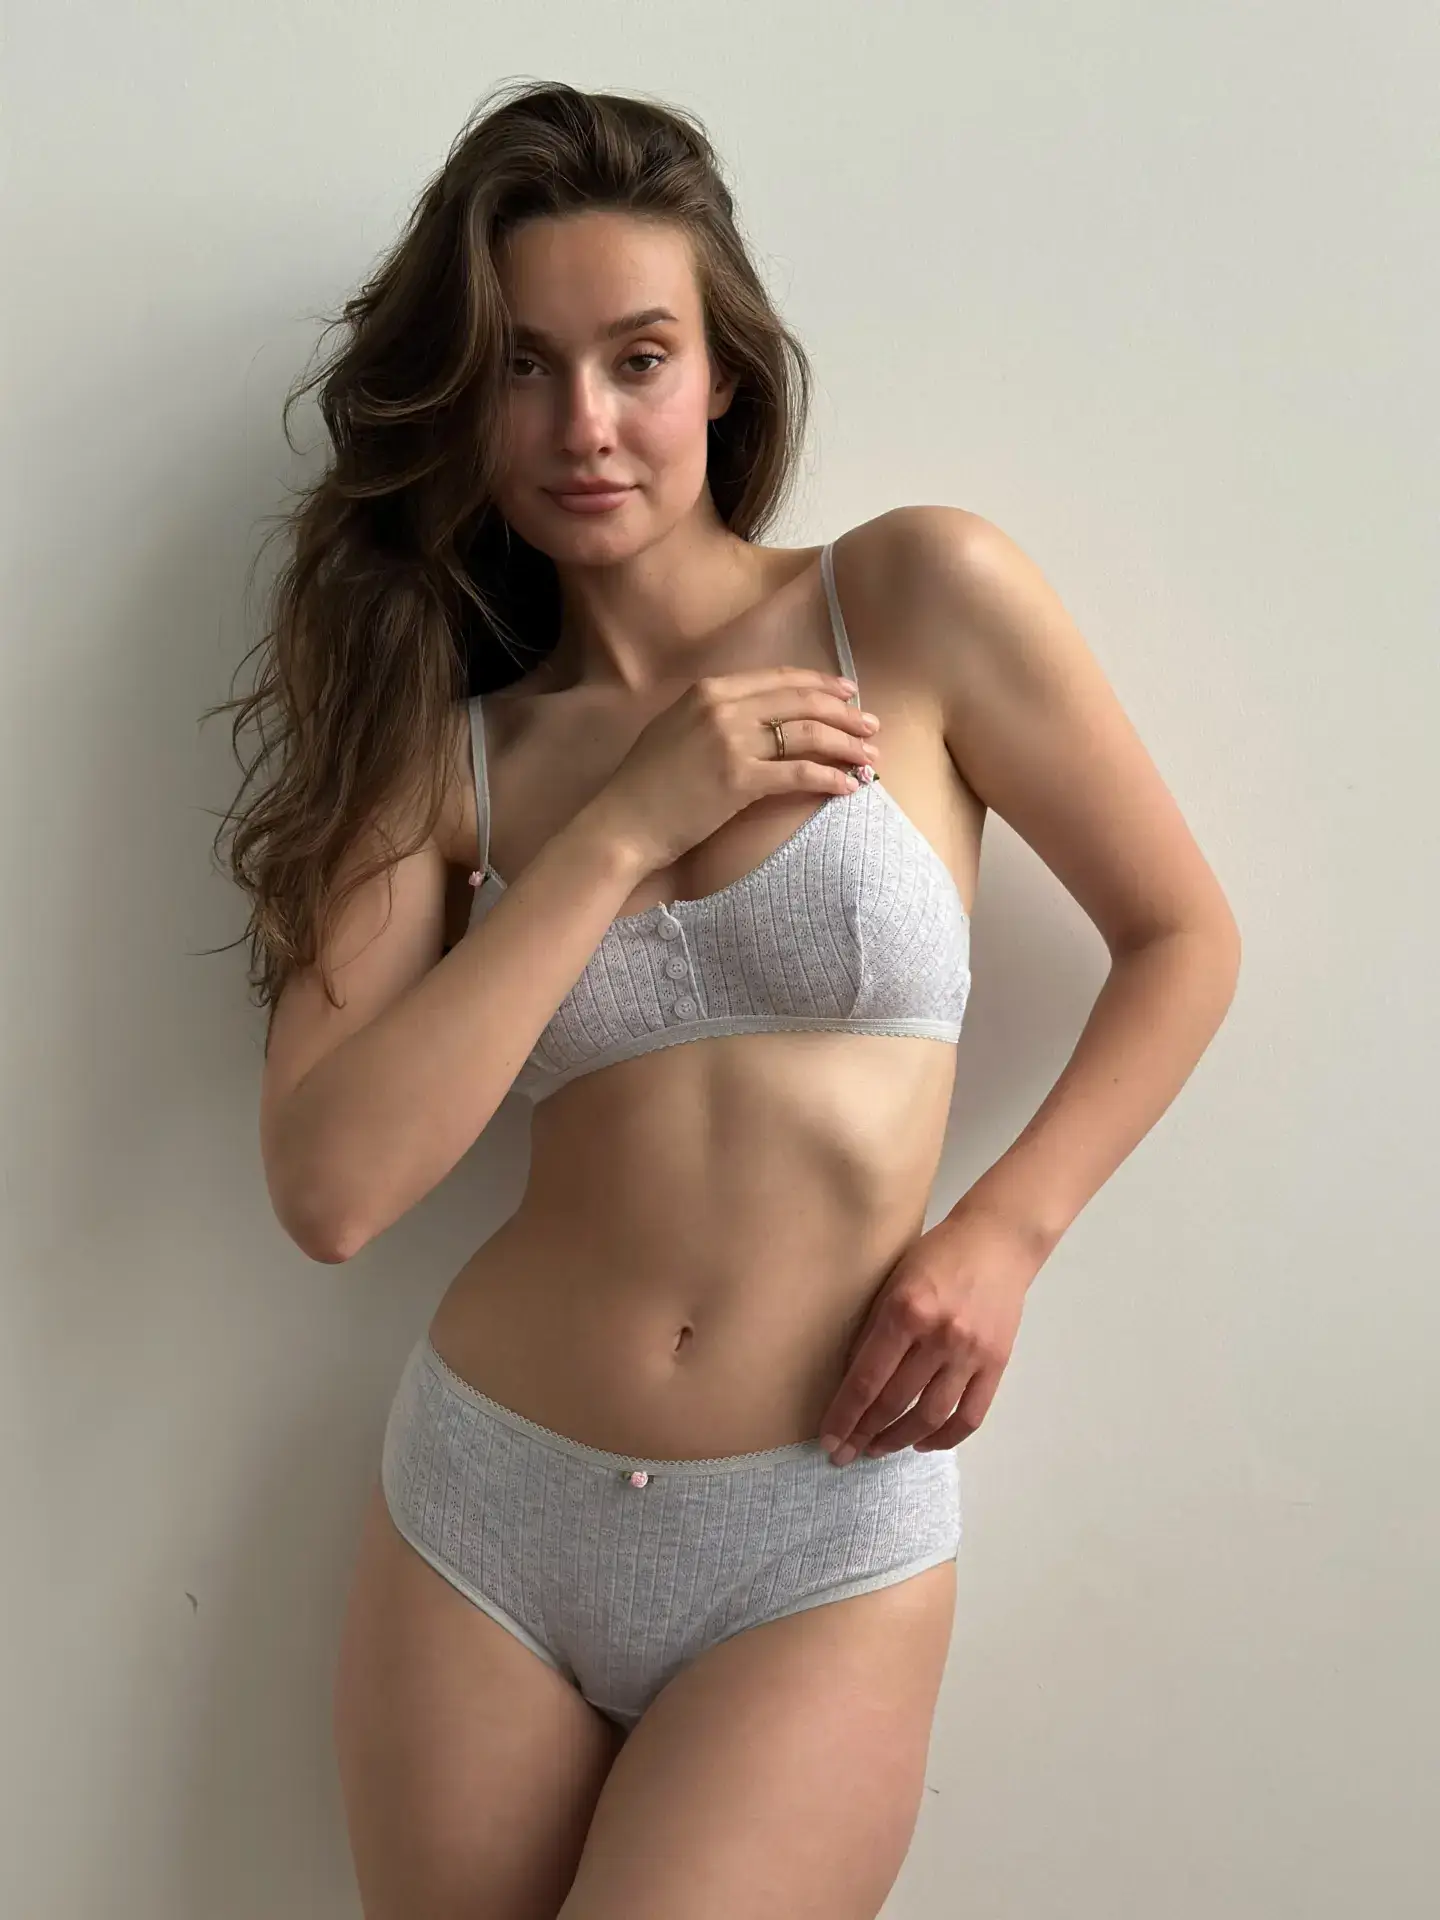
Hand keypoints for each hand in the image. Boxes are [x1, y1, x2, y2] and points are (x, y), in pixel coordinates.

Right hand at [587, 667, 878, 876]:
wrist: (622, 823)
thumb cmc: (645, 785)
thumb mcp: (674, 730)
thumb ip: (712, 715)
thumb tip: (756, 718)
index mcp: (707, 690)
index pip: (778, 679)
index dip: (819, 685)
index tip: (848, 693)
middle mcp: (721, 707)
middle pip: (800, 702)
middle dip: (843, 713)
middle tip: (871, 725)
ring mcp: (730, 741)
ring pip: (806, 734)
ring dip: (845, 743)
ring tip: (869, 755)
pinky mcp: (738, 779)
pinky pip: (798, 772)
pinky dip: (829, 777)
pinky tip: (848, 785)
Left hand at [816, 1207, 1042, 1464]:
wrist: (997, 1242)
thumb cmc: (936, 1255)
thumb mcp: (891, 1282)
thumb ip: (874, 1330)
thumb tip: (850, 1382)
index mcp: (906, 1311)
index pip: (867, 1379)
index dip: (845, 1416)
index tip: (829, 1439)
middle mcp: (939, 1336)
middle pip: (894, 1402)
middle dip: (864, 1434)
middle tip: (845, 1453)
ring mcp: (971, 1353)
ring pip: (930, 1416)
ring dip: (898, 1440)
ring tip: (877, 1448)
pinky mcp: (996, 1364)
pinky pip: (969, 1415)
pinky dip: (944, 1438)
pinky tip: (922, 1442)